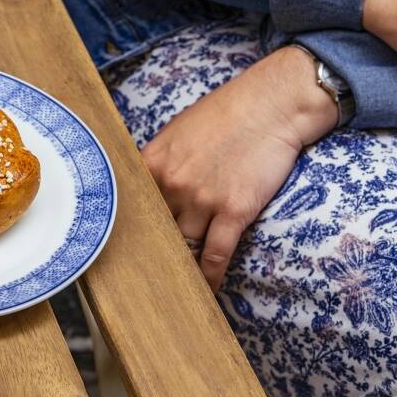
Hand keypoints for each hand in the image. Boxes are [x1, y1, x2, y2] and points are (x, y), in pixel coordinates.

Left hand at [142, 46, 336, 289]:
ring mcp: (202, 199)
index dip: (129, 232)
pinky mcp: (233, 210)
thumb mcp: (179, 131)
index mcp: (153, 162)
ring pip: (182, 246)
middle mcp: (172, 183)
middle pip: (154, 230)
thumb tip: (148, 190)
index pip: (131, 208)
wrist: (272, 104)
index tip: (123, 253)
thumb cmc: (228, 113)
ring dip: (180, 266)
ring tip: (175, 287)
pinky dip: (209, 277)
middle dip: (152, 253)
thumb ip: (160, 163)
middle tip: (144, 279)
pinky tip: (206, 292)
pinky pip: (215, 255)